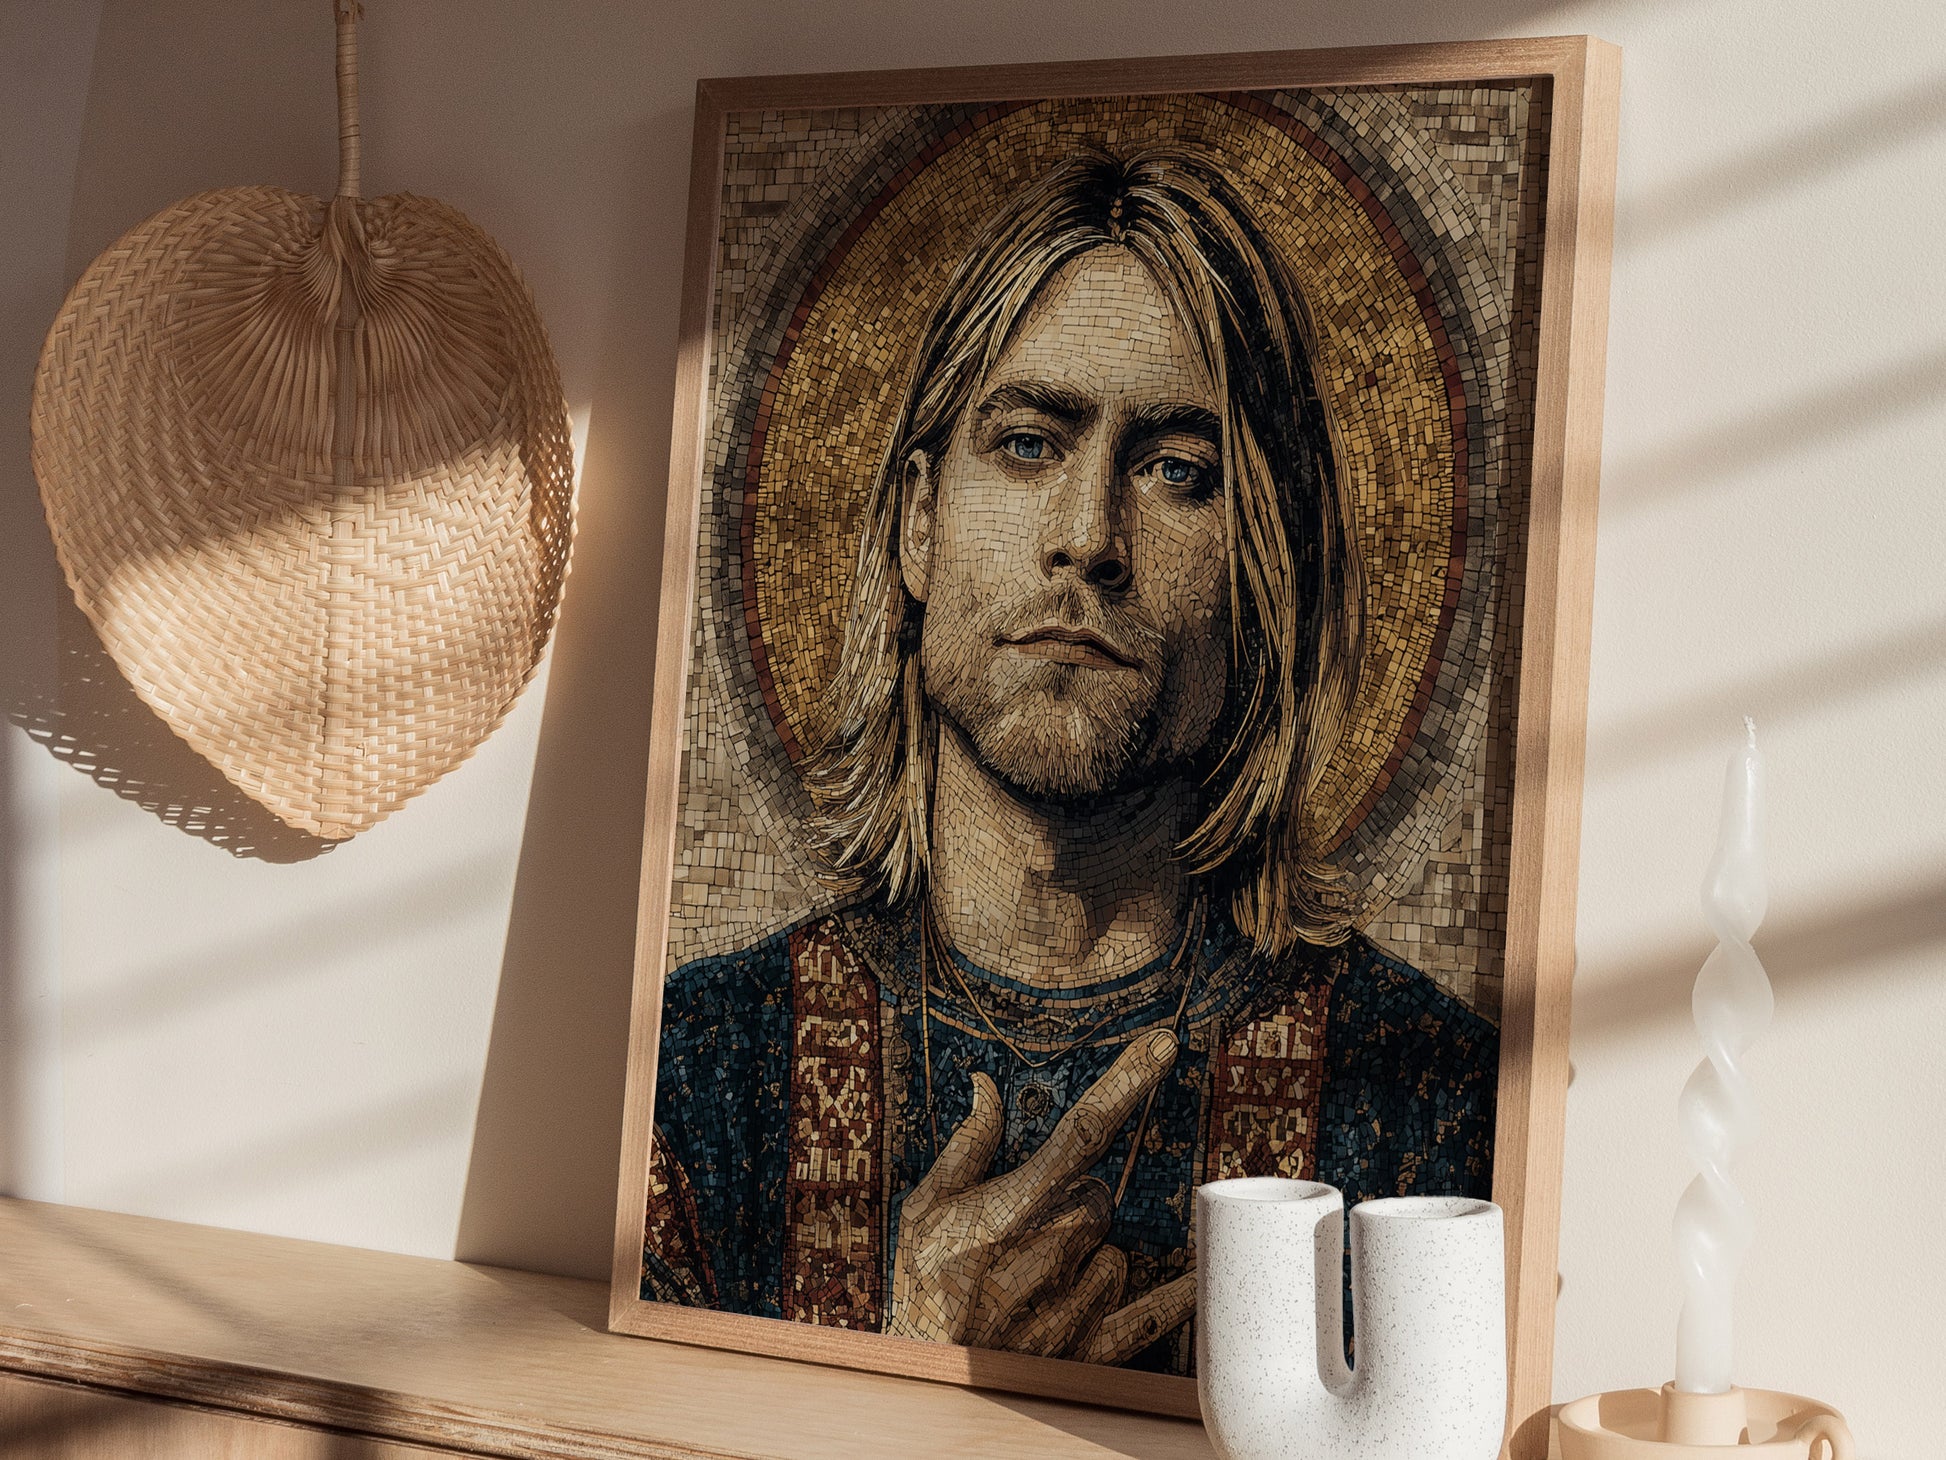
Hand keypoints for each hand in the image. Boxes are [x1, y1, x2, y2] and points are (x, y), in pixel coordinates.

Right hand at [885, 1028, 1198, 1362]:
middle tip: (1030, 1229)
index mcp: (1001, 1214)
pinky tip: (1197, 1281)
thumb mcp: (922, 1213)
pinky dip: (1173, 1299)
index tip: (1161, 1043)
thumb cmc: (919, 1290)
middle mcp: (1038, 1259)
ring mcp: (1063, 1309)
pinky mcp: (1082, 1355)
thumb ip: (965, 1149)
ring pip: (1115, 1255)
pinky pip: (1147, 1318)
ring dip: (1091, 1258)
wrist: (921, 1378)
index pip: (1079, 1132)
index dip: (1124, 1083)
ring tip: (1040, 1280)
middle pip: (1098, 1199)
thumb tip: (985, 1086)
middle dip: (1075, 1203)